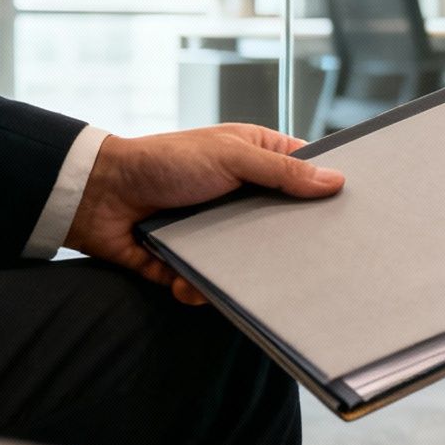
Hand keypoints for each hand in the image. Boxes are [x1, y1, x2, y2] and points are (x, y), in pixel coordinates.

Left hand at [66, 124, 343, 303]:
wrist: (97, 194)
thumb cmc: (164, 161)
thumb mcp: (231, 156)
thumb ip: (282, 171)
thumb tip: (336, 181)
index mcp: (256, 161)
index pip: (304, 176)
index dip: (325, 192)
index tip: (347, 211)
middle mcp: (241, 197)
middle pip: (283, 226)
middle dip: (289, 246)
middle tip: (305, 260)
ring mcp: (216, 231)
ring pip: (250, 262)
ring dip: (241, 274)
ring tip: (230, 277)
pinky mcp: (189, 261)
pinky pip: (209, 283)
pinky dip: (199, 288)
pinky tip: (187, 284)